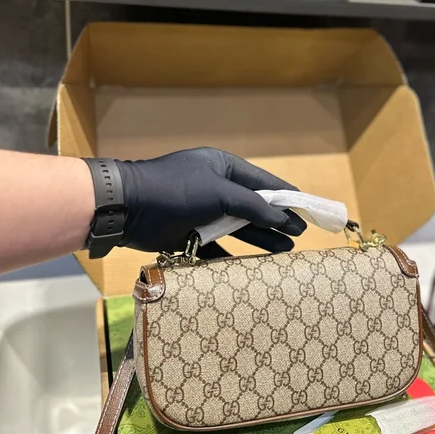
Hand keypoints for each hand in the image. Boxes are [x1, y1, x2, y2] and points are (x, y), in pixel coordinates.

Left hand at [115, 147, 306, 253]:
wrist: (127, 208)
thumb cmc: (176, 191)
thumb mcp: (219, 192)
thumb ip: (253, 205)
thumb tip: (284, 217)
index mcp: (222, 167)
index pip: (262, 181)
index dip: (285, 196)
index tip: (307, 210)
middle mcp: (213, 187)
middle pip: (252, 206)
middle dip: (275, 221)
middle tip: (299, 236)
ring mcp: (200, 212)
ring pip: (236, 228)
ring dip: (259, 239)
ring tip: (284, 252)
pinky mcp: (187, 234)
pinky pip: (215, 247)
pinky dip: (232, 256)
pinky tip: (251, 266)